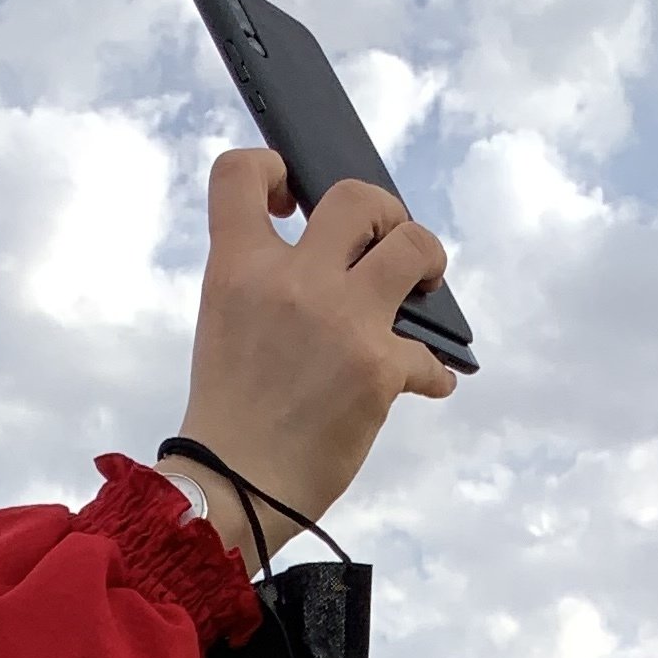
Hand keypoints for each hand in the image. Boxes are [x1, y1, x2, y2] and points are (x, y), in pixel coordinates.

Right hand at [174, 149, 456, 561]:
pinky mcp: (379, 366)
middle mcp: (292, 281)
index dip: (273, 168)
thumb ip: (264, 282)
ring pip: (413, 246)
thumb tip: (326, 264)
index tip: (291, 200)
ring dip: (428, 260)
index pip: (242, 173)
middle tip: (385, 242)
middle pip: (356, 198)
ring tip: (424, 284)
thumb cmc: (230, 418)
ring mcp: (341, 320)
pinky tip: (424, 383)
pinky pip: (428, 354)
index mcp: (239, 268)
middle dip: (382, 212)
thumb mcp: (226, 325)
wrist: (235, 489)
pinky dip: (431, 372)